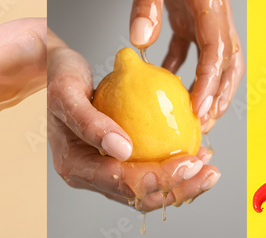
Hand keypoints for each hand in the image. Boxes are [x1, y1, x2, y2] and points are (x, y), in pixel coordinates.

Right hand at [47, 31, 218, 210]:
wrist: (55, 70)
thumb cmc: (60, 77)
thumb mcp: (67, 92)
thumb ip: (90, 122)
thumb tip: (122, 149)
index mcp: (74, 166)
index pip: (122, 181)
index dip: (159, 177)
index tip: (189, 161)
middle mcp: (90, 175)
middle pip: (139, 195)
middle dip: (178, 188)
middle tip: (209, 171)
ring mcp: (104, 170)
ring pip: (147, 190)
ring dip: (181, 184)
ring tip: (209, 169)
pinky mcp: (118, 161)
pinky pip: (149, 170)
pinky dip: (174, 167)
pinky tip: (197, 153)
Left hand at [129, 0, 244, 133]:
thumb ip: (146, 0)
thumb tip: (139, 41)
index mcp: (211, 0)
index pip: (217, 49)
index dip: (210, 83)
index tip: (198, 109)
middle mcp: (217, 14)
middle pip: (228, 65)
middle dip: (219, 98)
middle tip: (202, 127)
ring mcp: (209, 19)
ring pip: (219, 65)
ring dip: (210, 93)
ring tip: (195, 119)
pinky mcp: (195, 20)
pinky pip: (196, 55)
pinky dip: (187, 75)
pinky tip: (168, 90)